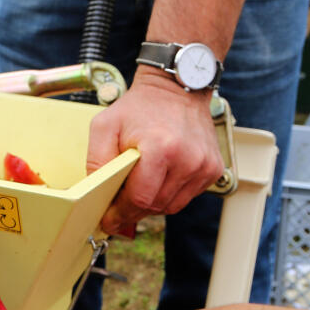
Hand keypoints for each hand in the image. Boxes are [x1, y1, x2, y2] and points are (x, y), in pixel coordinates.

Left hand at [88, 69, 224, 235]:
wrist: (177, 89)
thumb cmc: (140, 107)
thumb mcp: (105, 125)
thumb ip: (97, 160)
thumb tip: (96, 194)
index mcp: (161, 148)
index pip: (140, 198)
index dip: (121, 213)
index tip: (108, 220)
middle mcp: (188, 159)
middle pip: (155, 206)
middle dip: (133, 210)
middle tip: (118, 208)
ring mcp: (204, 166)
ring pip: (171, 206)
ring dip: (152, 203)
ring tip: (138, 189)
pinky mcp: (214, 169)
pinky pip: (186, 196)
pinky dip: (170, 194)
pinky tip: (160, 178)